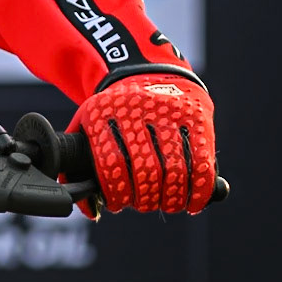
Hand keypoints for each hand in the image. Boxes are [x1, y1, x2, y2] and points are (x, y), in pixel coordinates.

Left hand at [72, 72, 216, 213]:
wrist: (146, 71)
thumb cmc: (114, 111)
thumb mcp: (88, 124)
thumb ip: (81, 164)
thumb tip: (91, 210)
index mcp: (103, 112)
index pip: (111, 162)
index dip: (116, 191)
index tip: (117, 204)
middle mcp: (136, 110)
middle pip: (146, 169)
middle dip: (145, 198)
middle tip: (143, 204)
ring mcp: (169, 113)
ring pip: (175, 169)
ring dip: (171, 198)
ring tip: (166, 204)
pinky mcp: (196, 119)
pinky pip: (201, 162)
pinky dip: (198, 190)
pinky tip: (191, 203)